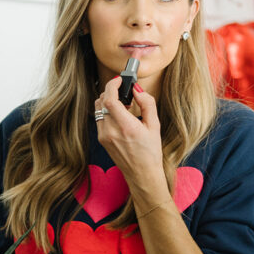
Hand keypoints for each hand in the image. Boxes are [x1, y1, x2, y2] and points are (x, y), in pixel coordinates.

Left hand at [95, 77, 167, 198]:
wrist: (141, 173)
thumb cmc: (150, 151)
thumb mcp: (154, 125)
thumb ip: (147, 104)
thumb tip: (137, 89)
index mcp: (126, 127)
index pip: (110, 100)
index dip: (112, 85)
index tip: (119, 80)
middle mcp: (111, 131)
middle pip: (101, 101)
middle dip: (111, 91)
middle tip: (123, 91)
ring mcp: (103, 136)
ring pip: (98, 109)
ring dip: (108, 100)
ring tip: (123, 104)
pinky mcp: (101, 139)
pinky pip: (99, 118)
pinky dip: (106, 111)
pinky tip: (119, 115)